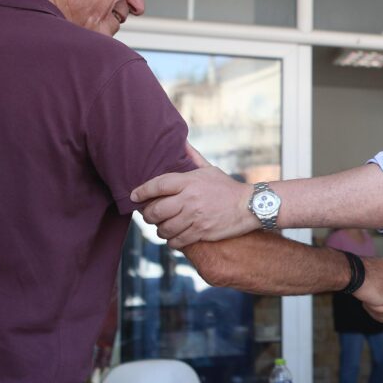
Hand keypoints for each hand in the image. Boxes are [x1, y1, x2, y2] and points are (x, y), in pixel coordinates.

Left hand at [131, 142, 256, 247]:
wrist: (249, 206)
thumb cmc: (227, 187)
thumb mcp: (209, 169)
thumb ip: (193, 157)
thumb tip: (181, 141)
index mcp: (189, 181)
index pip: (157, 185)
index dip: (141, 191)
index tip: (134, 196)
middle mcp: (190, 199)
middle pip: (156, 210)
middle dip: (148, 214)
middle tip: (149, 215)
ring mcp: (195, 217)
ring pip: (164, 227)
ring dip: (159, 229)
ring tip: (162, 226)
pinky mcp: (201, 232)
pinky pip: (177, 240)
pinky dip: (171, 241)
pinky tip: (174, 237)